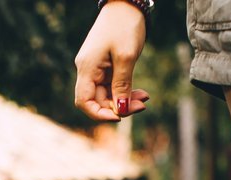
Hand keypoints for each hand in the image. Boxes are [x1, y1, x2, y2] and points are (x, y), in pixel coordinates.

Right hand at [74, 1, 149, 121]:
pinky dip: (126, 91)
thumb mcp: (126, 57)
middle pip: (98, 101)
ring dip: (125, 100)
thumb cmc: (124, 26)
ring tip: (145, 98)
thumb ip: (122, 85)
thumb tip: (121, 110)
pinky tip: (141, 93)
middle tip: (143, 106)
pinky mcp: (106, 66)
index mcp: (87, 68)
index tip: (119, 117)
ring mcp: (96, 68)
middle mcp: (88, 70)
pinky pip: (113, 85)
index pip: (84, 102)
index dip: (99, 114)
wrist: (127, 3)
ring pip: (108, 95)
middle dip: (119, 107)